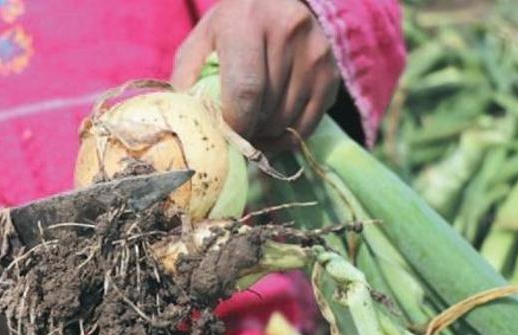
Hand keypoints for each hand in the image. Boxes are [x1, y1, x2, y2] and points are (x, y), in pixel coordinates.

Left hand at [172, 0, 339, 148]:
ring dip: (266, 136)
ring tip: (251, 130)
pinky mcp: (331, 73)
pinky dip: (288, 137)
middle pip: (267, 109)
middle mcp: (288, 32)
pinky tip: (272, 132)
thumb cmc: (228, 31)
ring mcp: (315, 52)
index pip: (246, 90)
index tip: (225, 138)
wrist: (273, 5)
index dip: (235, 125)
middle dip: (248, 133)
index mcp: (248, 22)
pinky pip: (308, 124)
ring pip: (287, 121)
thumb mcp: (200, 45)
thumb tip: (187, 125)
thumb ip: (187, 80)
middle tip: (234, 137)